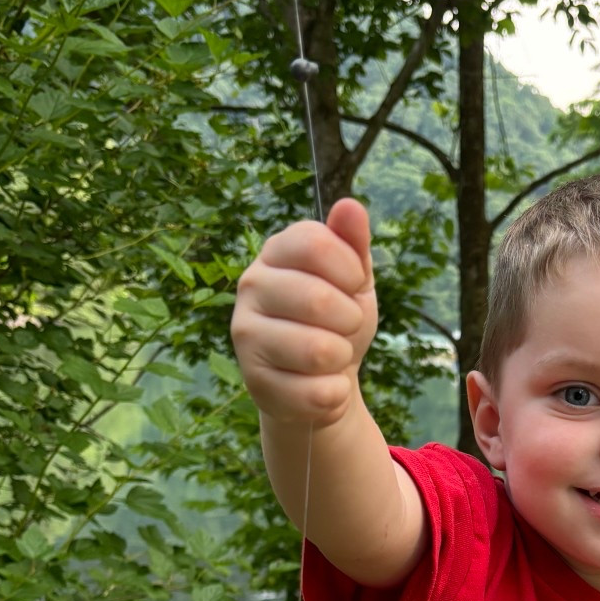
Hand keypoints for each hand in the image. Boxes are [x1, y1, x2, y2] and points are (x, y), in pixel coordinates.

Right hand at [231, 199, 376, 427]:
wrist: (323, 378)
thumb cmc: (338, 320)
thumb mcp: (354, 279)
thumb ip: (353, 243)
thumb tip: (350, 206)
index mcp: (277, 251)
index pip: (315, 242)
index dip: (350, 269)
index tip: (353, 285)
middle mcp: (250, 286)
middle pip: (319, 300)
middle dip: (350, 321)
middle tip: (343, 327)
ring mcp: (246, 334)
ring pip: (319, 351)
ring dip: (341, 358)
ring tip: (330, 357)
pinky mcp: (254, 382)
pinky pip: (318, 392)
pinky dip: (335, 394)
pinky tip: (321, 386)